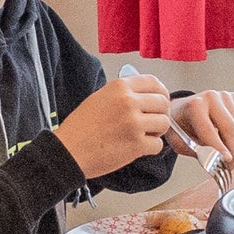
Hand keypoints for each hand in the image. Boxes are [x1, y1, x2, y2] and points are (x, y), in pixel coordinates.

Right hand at [56, 73, 172, 181]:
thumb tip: (146, 97)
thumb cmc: (80, 127)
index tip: (160, 101)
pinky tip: (137, 148)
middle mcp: (129, 101)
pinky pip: (158, 145)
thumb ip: (123, 94)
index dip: (161, 93)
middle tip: (152, 123)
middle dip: (161, 114)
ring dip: (157, 132)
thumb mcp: (100, 98)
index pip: (154, 82)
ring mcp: (134, 123)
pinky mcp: (136, 145)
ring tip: (143, 136)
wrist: (68, 151)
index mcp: (120, 87)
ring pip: (164, 123)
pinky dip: (151, 149)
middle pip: (163, 103)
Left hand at [169, 87, 233, 163]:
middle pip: (231, 129)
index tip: (226, 161)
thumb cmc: (180, 125)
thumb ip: (196, 151)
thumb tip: (215, 160)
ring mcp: (225, 96)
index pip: (210, 131)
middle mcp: (211, 97)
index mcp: (194, 106)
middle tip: (229, 166)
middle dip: (233, 152)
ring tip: (227, 155)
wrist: (182, 109)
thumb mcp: (179, 142)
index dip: (219, 148)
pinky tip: (227, 140)